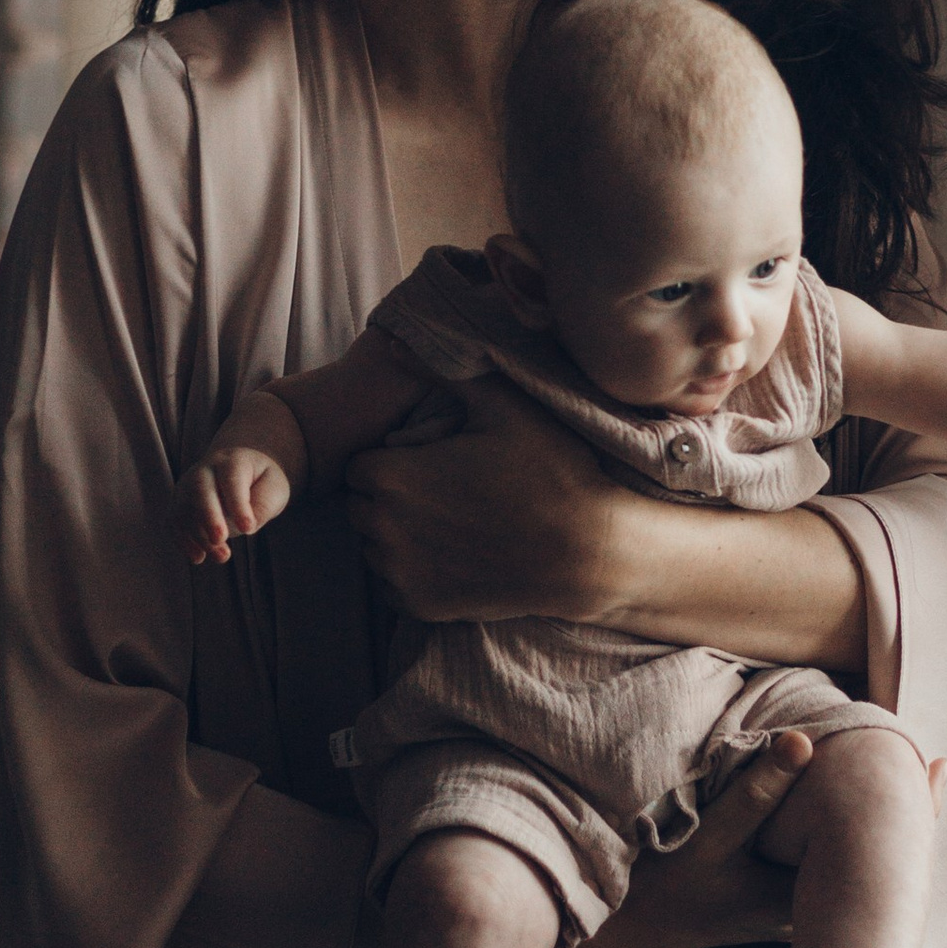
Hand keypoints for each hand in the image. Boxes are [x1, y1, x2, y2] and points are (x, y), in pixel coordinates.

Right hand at [179, 445, 294, 565]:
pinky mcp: (178, 504)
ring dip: (200, 536)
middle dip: (209, 517)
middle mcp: (204, 471)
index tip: (248, 528)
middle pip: (200, 490)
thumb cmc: (259, 481)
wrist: (238, 472)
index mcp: (232, 461)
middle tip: (221, 539)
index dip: (238, 504)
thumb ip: (264, 505)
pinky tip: (199, 557)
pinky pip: (174, 522)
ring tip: (222, 556)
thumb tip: (246, 527)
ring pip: (185, 510)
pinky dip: (183, 541)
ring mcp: (187, 487)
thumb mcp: (274, 488)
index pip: (232, 480)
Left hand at [346, 377, 642, 624]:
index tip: (430, 460)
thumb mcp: (503, 406)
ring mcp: (400, 572)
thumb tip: (392, 341)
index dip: (392, 459)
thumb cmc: (549, 472)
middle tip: (443, 488)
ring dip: (398, 533)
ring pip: (375, 545)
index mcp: (391, 477)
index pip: (359, 465)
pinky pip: (394, 583)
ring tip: (451, 520)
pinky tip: (456, 553)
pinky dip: (414, 570)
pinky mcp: (421, 606)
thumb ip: (440, 370)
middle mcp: (382, 529)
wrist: (587, 554)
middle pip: (361, 505)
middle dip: (389, 495)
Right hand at [583, 741, 946, 947]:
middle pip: (875, 862)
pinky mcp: (776, 907)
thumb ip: (757, 791)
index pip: (879, 854)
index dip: (915, 811)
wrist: (631, 933)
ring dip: (872, 831)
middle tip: (937, 767)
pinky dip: (841, 840)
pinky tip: (844, 814)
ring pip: (852, 869)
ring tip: (903, 783)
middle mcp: (809, 910)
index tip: (938, 765)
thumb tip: (805, 741)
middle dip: (905, 817)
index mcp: (808, 895)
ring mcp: (793, 911)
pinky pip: (826, 868)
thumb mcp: (712, 838)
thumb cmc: (668, 889)